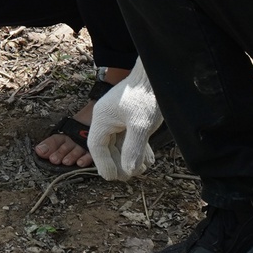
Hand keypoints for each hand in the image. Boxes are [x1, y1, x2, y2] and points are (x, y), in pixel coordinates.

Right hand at [87, 60, 161, 180]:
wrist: (156, 75)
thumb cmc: (146, 96)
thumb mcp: (141, 125)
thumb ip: (133, 149)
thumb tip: (128, 171)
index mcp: (102, 118)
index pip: (96, 146)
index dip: (103, 164)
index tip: (113, 178)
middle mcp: (106, 118)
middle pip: (106, 147)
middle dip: (118, 163)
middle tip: (129, 176)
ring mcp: (117, 117)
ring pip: (118, 143)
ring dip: (129, 157)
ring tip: (143, 168)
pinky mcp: (128, 116)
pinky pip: (128, 136)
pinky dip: (136, 148)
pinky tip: (148, 159)